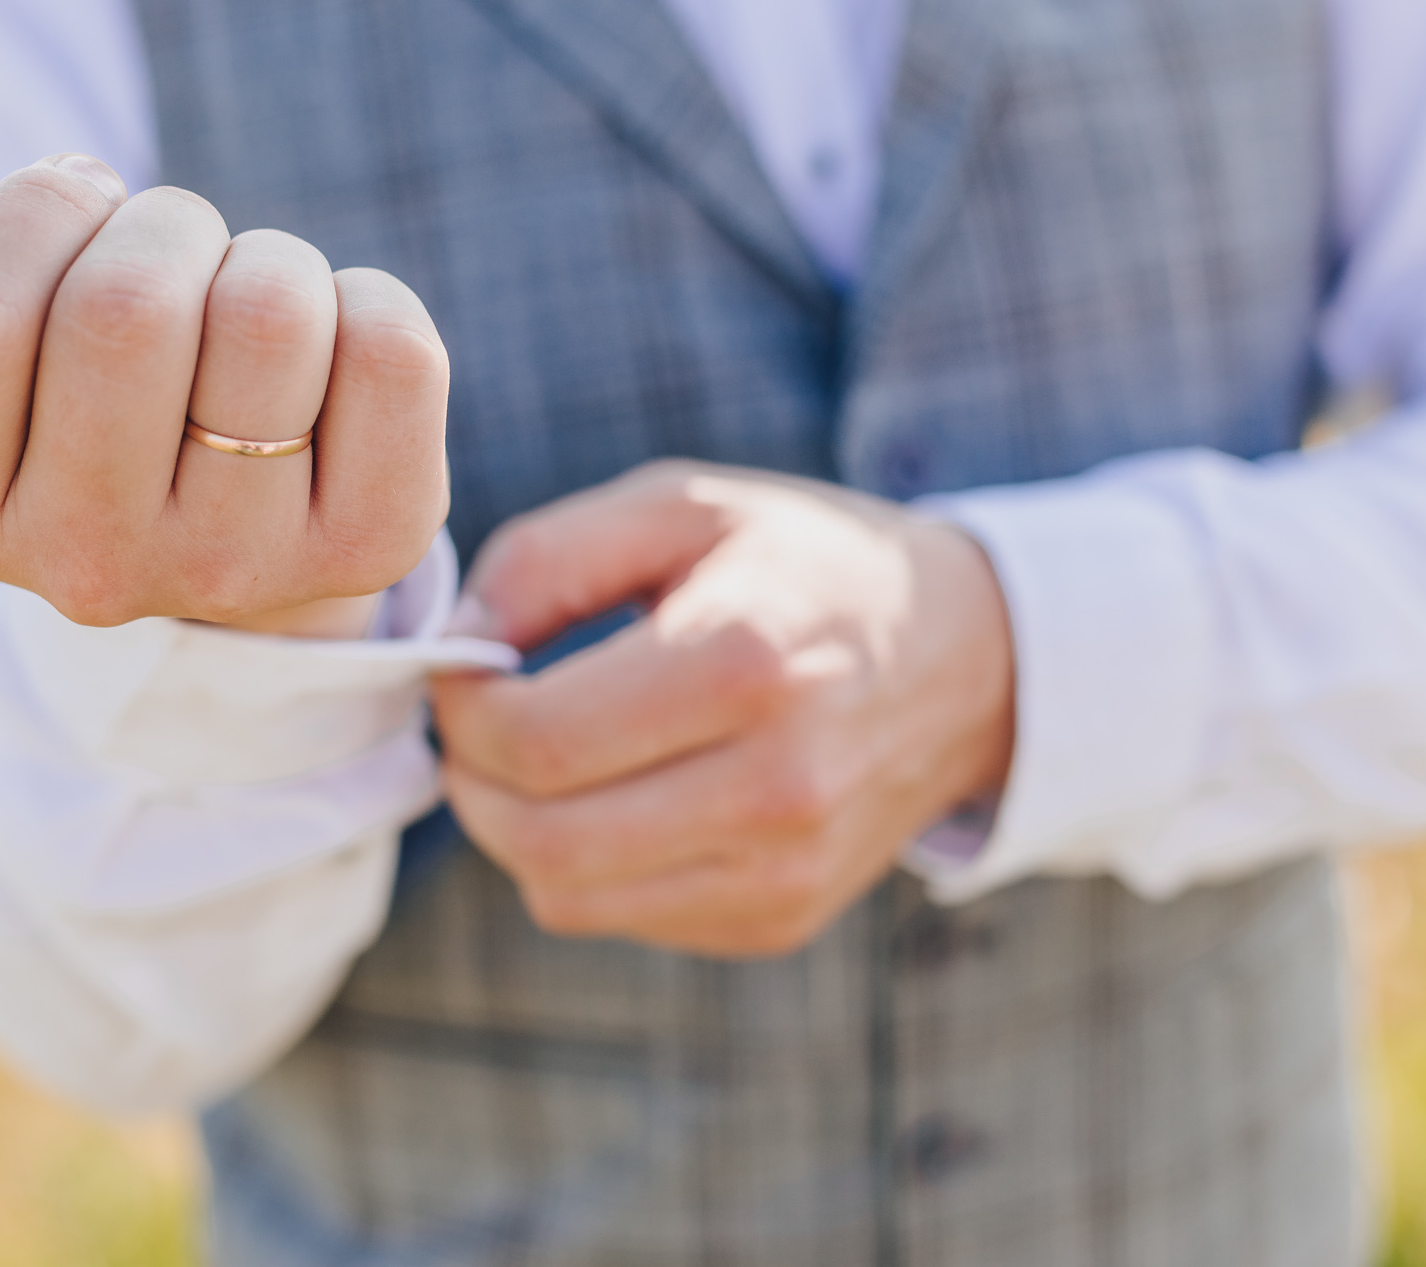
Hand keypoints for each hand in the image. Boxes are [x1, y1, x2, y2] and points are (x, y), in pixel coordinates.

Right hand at [0, 157, 449, 636]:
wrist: (234, 542)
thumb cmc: (72, 422)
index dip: (32, 213)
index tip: (68, 217)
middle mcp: (90, 572)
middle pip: (128, 307)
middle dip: (157, 230)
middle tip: (166, 270)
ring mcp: (240, 569)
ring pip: (271, 307)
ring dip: (263, 262)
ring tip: (243, 323)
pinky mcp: (377, 539)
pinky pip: (394, 342)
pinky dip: (368, 303)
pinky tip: (330, 369)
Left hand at [431, 461, 1015, 957]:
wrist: (968, 660)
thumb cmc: (801, 564)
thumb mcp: (679, 505)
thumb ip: (546, 559)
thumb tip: (457, 648)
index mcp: (746, 662)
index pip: (537, 740)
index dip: (461, 711)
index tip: (466, 670)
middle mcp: (777, 785)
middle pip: (540, 838)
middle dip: (471, 780)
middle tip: (477, 724)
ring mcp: (786, 870)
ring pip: (565, 895)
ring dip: (514, 829)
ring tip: (539, 756)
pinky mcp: (782, 920)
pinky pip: (619, 918)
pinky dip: (583, 864)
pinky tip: (620, 793)